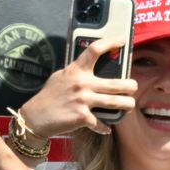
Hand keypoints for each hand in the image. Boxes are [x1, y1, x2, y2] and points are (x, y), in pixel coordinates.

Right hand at [21, 40, 139, 137]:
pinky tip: (104, 128)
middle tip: (133, 87)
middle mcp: (82, 83)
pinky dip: (104, 127)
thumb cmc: (49, 96)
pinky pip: (101, 123)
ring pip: (116, 102)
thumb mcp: (61, 78)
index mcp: (76, 70)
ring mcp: (83, 100)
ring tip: (129, 106)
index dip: (110, 43)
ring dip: (127, 105)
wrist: (35, 117)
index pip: (94, 50)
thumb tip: (91, 71)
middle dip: (130, 86)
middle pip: (117, 83)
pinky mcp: (83, 117)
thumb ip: (76, 73)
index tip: (121, 40)